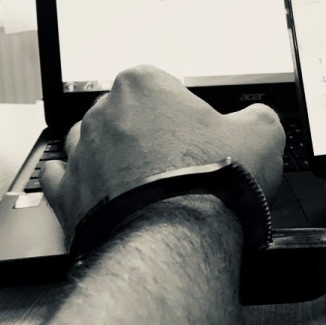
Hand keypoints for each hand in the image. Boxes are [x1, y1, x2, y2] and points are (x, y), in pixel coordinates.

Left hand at [40, 65, 285, 243]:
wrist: (175, 239)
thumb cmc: (210, 183)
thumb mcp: (262, 134)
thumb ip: (258, 116)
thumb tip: (257, 120)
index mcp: (144, 86)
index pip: (160, 85)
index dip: (181, 109)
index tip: (196, 131)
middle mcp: (104, 113)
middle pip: (126, 113)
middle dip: (147, 133)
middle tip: (178, 161)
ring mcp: (82, 153)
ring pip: (93, 143)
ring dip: (114, 156)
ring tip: (145, 182)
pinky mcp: (67, 193)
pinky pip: (62, 178)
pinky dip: (80, 183)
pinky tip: (103, 192)